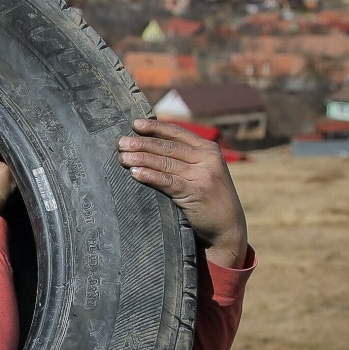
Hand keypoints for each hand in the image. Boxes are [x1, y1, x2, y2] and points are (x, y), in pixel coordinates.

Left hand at [118, 118, 248, 268]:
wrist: (228, 225)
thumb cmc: (208, 196)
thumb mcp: (202, 171)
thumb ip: (184, 158)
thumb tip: (149, 145)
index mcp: (208, 149)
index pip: (177, 133)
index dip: (155, 127)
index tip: (134, 124)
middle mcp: (207, 159)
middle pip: (168, 147)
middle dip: (142, 144)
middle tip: (120, 142)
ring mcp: (203, 175)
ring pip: (165, 163)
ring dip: (141, 159)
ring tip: (123, 157)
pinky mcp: (197, 193)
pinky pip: (168, 182)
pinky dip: (150, 176)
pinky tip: (135, 173)